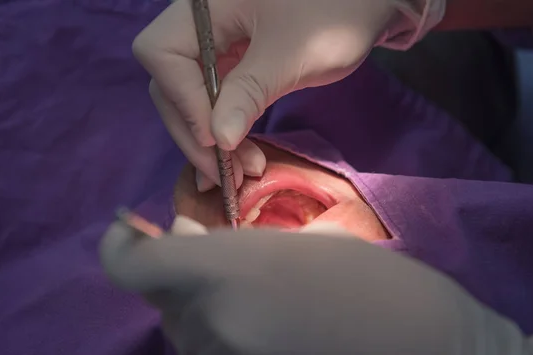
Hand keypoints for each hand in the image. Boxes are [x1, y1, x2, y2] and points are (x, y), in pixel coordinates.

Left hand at [100, 217, 532, 354]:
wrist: (437, 353)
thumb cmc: (384, 286)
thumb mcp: (308, 247)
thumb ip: (238, 248)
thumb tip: (189, 243)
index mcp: (234, 271)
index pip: (134, 268)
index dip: (122, 247)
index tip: (133, 228)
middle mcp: (215, 324)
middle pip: (161, 300)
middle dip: (176, 272)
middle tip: (211, 252)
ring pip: (185, 332)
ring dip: (200, 307)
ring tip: (248, 291)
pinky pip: (213, 352)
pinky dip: (221, 333)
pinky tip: (260, 320)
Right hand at [133, 0, 445, 190]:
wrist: (369, 0)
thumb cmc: (335, 12)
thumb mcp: (291, 55)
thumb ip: (249, 92)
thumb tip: (218, 141)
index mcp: (203, 5)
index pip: (163, 54)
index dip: (184, 101)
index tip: (217, 141)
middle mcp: (199, 21)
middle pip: (169, 81)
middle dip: (194, 131)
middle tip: (224, 175)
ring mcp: (215, 43)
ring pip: (190, 96)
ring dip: (210, 139)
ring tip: (239, 173)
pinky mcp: (232, 61)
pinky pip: (215, 98)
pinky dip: (226, 128)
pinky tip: (240, 156)